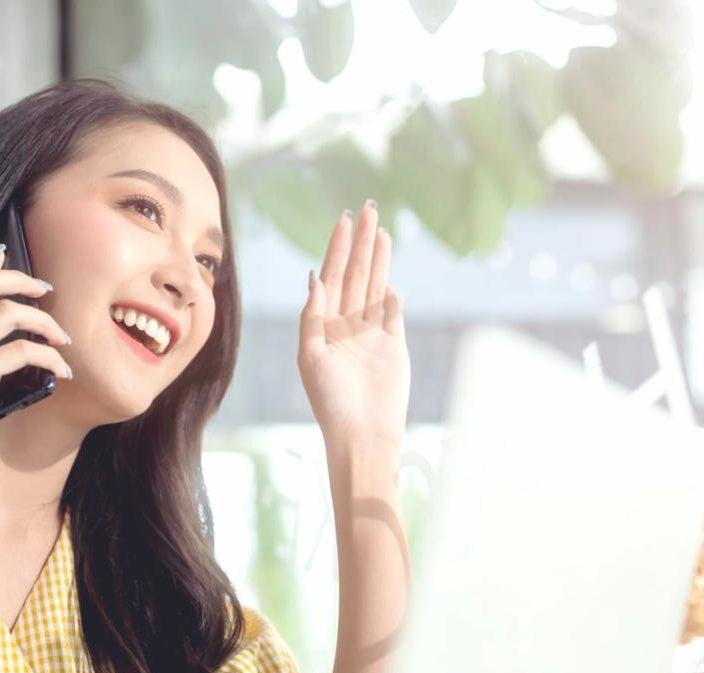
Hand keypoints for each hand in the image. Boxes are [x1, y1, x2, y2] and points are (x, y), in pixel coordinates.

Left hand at [299, 201, 410, 451]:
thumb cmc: (330, 401)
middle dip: (361, 242)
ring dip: (379, 259)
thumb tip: (314, 277)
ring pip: (374, 286)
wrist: (362, 433)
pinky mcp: (393, 345)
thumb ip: (312, 317)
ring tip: (382, 230)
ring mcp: (370, 333)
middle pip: (356, 273)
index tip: (345, 219)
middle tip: (369, 208)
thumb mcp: (310, 357)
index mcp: (323, 324)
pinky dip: (391, 295)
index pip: (332, 275)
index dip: (339, 247)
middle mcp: (346, 324)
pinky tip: (389, 277)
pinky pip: (392, 313)